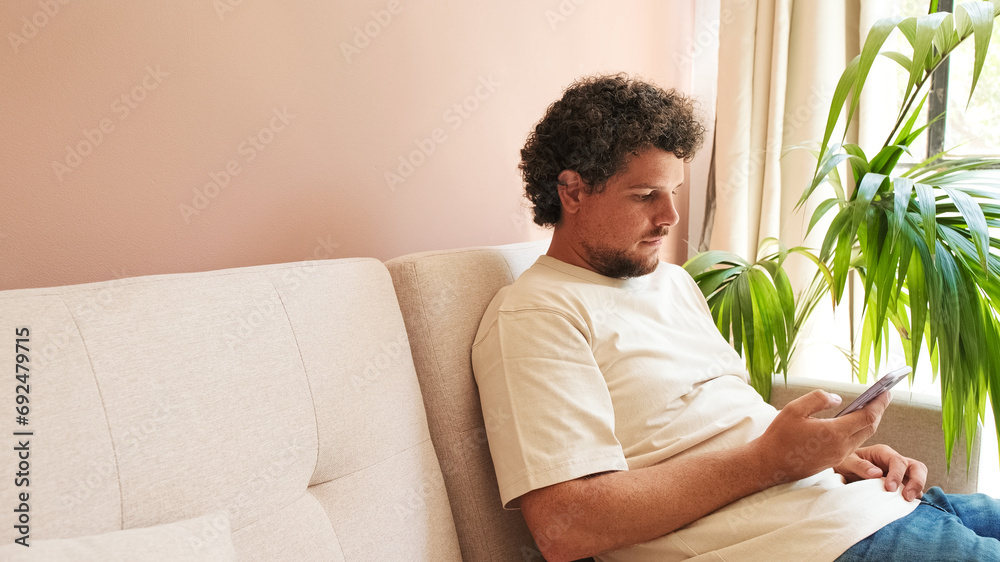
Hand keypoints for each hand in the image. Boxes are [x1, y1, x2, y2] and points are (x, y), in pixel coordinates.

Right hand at [753, 389, 890, 483]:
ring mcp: (839, 456)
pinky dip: (858, 431)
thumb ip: (818, 399)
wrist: (770, 464)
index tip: (886, 391)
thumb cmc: (780, 436)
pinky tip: (853, 423)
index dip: (879, 403)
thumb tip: (837, 399)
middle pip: (870, 427)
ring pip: (862, 437)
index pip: (866, 416)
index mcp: (834, 432)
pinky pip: (853, 444)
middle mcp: (841, 447)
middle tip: (883, 397)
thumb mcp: (794, 409)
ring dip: (869, 422)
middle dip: (878, 411)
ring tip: (870, 407)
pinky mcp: (833, 461)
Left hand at [834, 444, 926, 500]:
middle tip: (908, 497)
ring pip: (919, 477)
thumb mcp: (847, 462)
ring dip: (917, 490)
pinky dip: (914, 497)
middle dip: (917, 482)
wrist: (843, 472)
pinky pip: (914, 490)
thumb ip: (860, 466)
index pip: (898, 461)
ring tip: (908, 502)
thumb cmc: (845, 464)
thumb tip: (877, 473)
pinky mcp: (902, 485)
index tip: (889, 488)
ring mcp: (901, 473)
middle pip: (917, 467)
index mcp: (882, 453)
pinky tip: (907, 506)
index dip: (897, 474)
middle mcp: (895, 462)